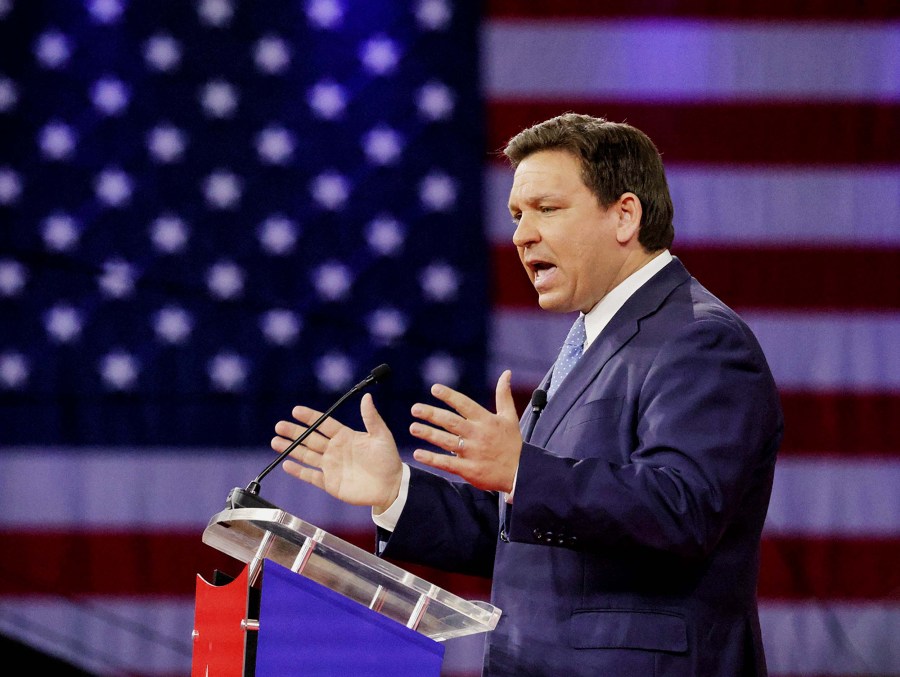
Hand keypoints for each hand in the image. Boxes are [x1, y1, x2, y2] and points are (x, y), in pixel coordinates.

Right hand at [271, 393, 403, 511]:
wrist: (391, 486)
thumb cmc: (388, 459)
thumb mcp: (381, 435)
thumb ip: (371, 418)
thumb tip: (367, 397)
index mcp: (345, 436)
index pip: (323, 424)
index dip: (310, 417)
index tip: (296, 410)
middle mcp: (335, 449)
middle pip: (310, 438)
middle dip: (294, 432)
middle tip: (279, 425)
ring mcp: (331, 466)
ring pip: (306, 455)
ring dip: (291, 448)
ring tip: (276, 441)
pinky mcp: (330, 483)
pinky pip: (311, 476)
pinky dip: (298, 471)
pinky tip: (286, 464)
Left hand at [409, 370, 521, 491]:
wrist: (521, 473)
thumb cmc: (512, 444)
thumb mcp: (510, 417)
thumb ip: (503, 395)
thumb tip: (506, 373)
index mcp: (486, 421)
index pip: (465, 405)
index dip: (450, 396)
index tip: (435, 389)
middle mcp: (478, 435)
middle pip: (451, 422)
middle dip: (432, 414)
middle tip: (415, 408)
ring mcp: (472, 453)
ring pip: (446, 441)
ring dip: (428, 434)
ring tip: (413, 427)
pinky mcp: (469, 470)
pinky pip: (446, 463)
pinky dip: (432, 458)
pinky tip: (418, 454)